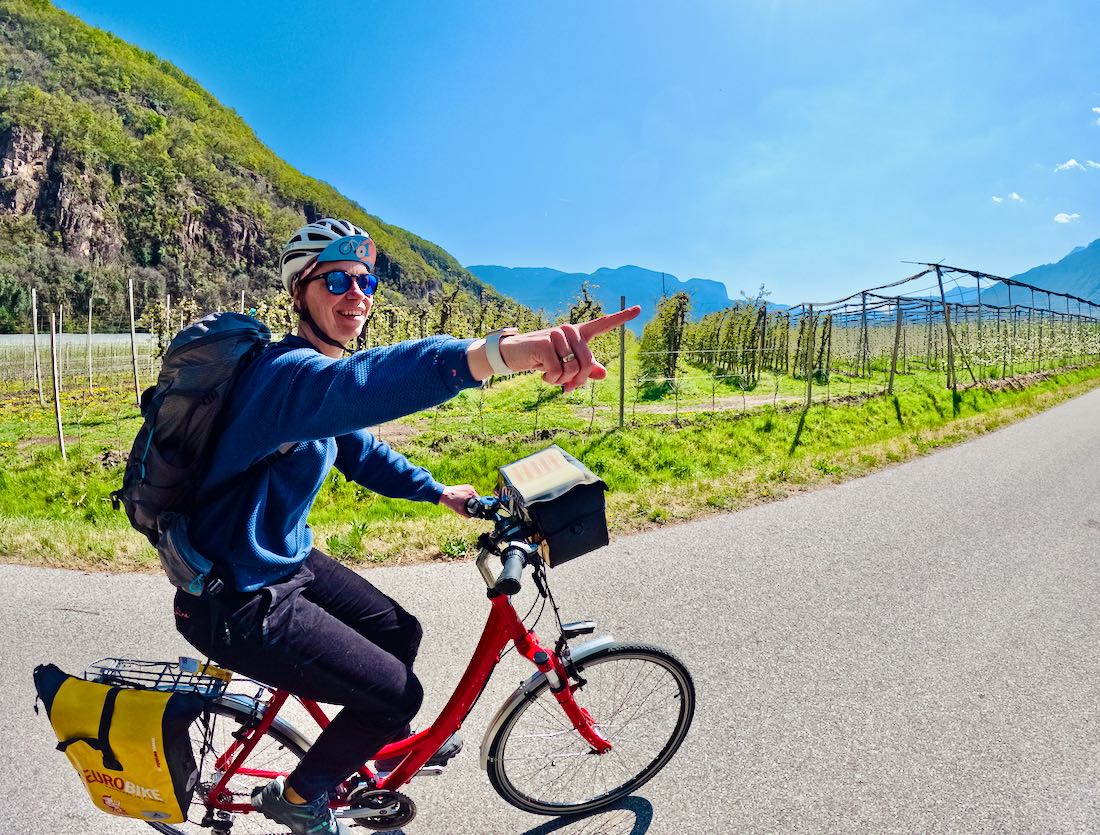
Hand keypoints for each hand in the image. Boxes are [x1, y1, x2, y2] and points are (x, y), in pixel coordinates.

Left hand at [439, 484, 478, 516]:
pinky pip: (468, 492)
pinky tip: (461, 498)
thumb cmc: (451, 501)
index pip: (479, 501)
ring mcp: (468, 486)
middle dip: (473, 502)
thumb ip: (467, 515)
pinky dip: (467, 496)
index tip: (474, 509)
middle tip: (467, 506)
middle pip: (476, 497)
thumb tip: (471, 517)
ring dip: (470, 499)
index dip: (477, 506)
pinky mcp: (464, 486)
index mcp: (472, 493)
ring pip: (472, 495)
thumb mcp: (460, 510)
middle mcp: (471, 488)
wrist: (443, 493)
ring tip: (463, 502)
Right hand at [468, 306, 640, 392]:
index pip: (603, 324)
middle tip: (567, 387)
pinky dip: (551, 379)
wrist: (514, 355)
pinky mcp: (546, 344)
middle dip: (579, 380)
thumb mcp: (565, 366)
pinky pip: (558, 371)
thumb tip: (603, 374)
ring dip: (562, 381)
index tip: (639, 309)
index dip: (622, 318)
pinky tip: (541, 373)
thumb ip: (585, 370)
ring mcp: (558, 335)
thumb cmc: (542, 360)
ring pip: (573, 369)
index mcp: (579, 334)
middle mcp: (570, 330)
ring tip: (550, 376)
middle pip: (588, 362)